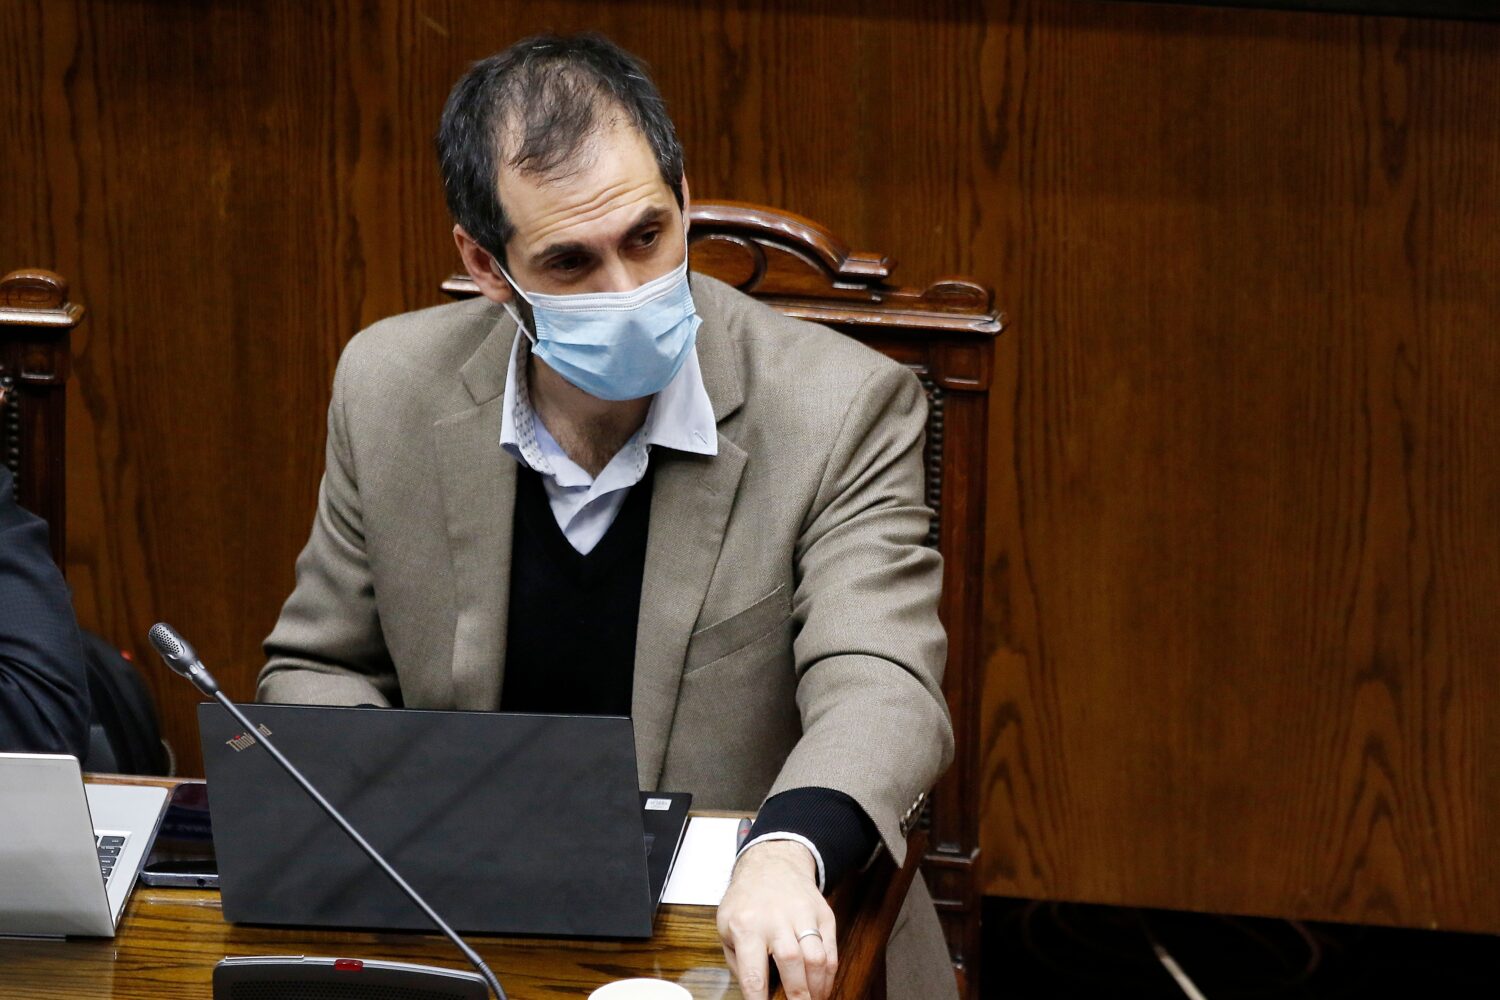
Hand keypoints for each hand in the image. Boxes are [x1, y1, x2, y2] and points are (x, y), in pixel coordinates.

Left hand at [716, 840, 837, 999]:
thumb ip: (737, 963)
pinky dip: (829, 975)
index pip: (753, 973)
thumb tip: (755, 994)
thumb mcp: (726, 927)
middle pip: (791, 963)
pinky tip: (822, 986)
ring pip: (816, 958)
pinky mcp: (823, 914)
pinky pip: (831, 950)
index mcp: (745, 926)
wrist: (772, 862)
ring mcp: (802, 915)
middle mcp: (775, 919)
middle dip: (798, 996)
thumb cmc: (747, 900)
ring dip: (817, 988)